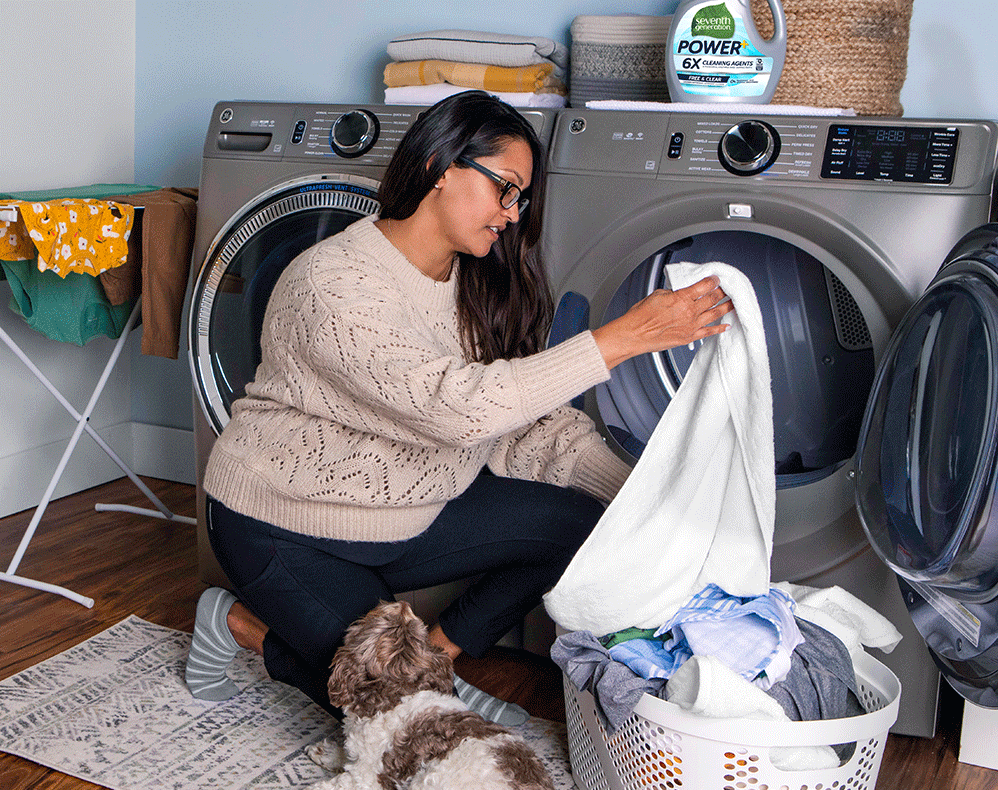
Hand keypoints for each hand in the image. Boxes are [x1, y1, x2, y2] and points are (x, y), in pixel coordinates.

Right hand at [591, 275, 734, 369]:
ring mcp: (691, 325)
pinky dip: (719, 328)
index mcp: (682, 298)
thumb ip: (674, 293)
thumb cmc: (641, 316)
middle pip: (713, 298)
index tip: (716, 278)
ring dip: (727, 307)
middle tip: (727, 289)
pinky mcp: (689, 337)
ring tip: (734, 303)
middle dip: (722, 292)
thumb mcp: (657, 295)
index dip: (713, 280)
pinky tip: (726, 325)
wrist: (634, 335)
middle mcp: (690, 312)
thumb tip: (680, 292)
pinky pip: (709, 332)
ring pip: (715, 313)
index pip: (704, 285)